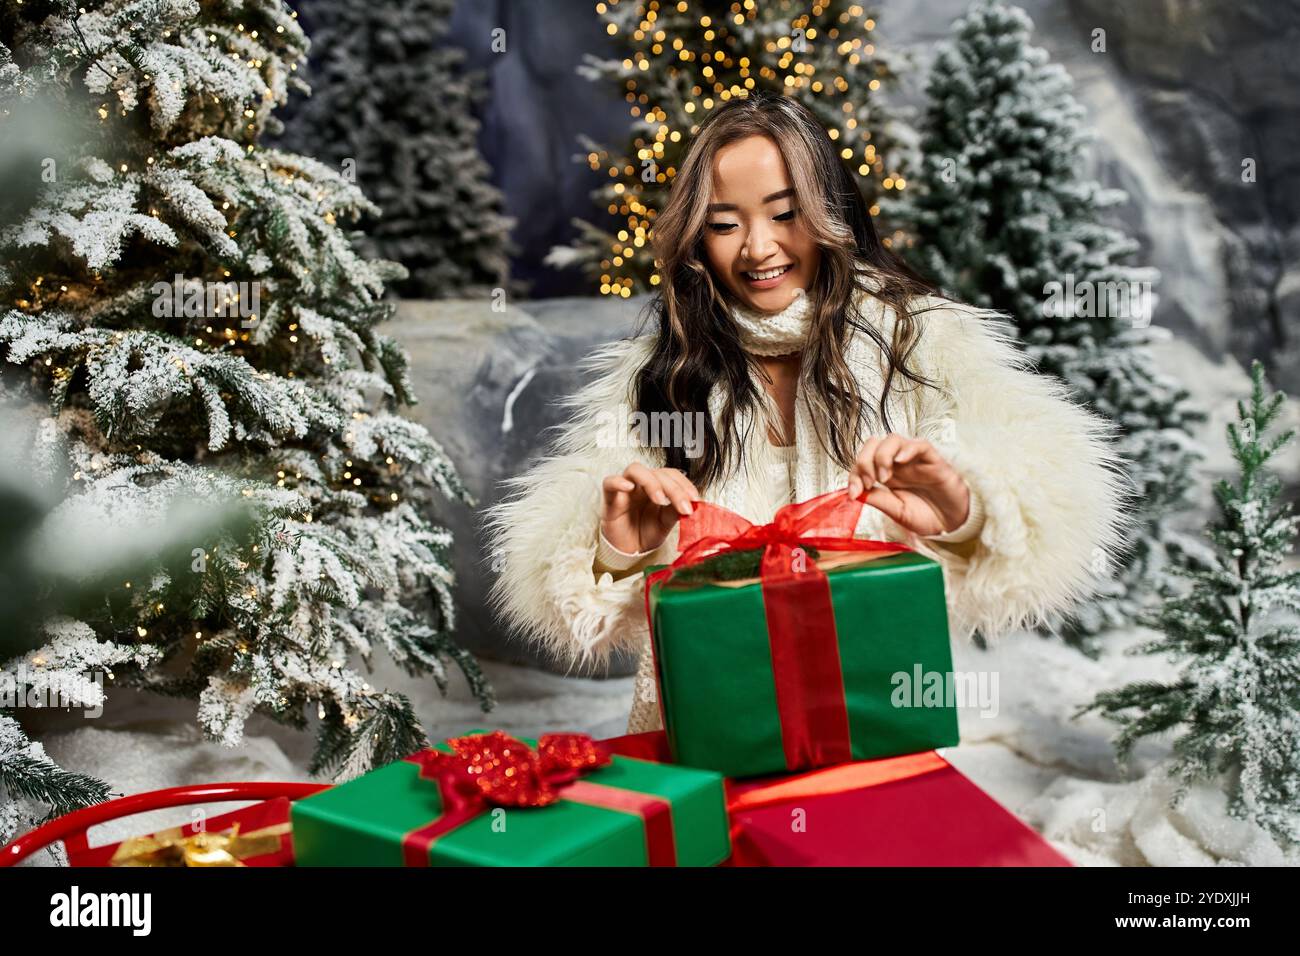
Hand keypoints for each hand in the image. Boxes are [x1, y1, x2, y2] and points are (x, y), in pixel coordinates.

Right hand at [600, 463, 700, 554]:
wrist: (628, 551)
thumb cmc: (645, 533)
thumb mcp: (666, 523)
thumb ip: (676, 511)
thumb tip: (694, 504)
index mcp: (658, 486)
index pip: (672, 475)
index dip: (685, 484)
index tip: (696, 499)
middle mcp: (642, 484)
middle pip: (658, 473)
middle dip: (674, 489)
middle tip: (684, 507)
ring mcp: (626, 488)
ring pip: (636, 470)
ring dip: (651, 482)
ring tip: (660, 499)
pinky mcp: (610, 498)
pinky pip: (609, 482)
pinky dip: (618, 482)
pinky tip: (628, 487)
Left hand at [846, 434, 969, 536]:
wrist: (952, 523)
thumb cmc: (926, 516)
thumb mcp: (897, 512)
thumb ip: (878, 500)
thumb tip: (855, 494)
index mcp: (885, 475)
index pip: (861, 463)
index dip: (853, 475)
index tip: (854, 494)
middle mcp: (897, 464)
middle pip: (873, 444)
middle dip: (863, 461)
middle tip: (870, 483)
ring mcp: (914, 460)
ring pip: (893, 439)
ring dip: (882, 456)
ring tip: (884, 478)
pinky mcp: (933, 460)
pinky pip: (919, 445)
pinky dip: (907, 449)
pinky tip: (900, 461)